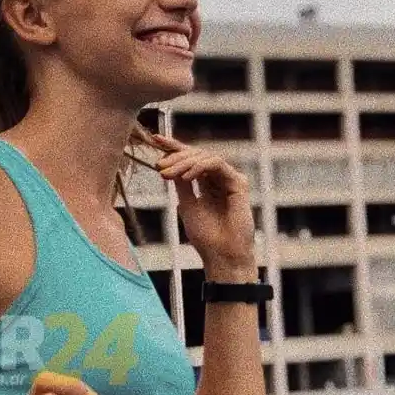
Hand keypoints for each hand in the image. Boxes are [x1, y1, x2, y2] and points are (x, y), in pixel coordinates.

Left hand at [147, 131, 255, 268]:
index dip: (174, 148)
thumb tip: (168, 166)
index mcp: (207, 184)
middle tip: (159, 164)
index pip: (190, 160)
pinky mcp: (239, 182)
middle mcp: (219, 179)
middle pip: (197, 155)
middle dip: (175, 156)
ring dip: (183, 162)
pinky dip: (199, 166)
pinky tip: (186, 177)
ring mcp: (230, 179)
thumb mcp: (187, 206)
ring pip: (205, 157)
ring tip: (167, 173)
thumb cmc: (206, 236)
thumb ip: (181, 185)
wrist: (221, 254)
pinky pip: (216, 165)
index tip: (155, 140)